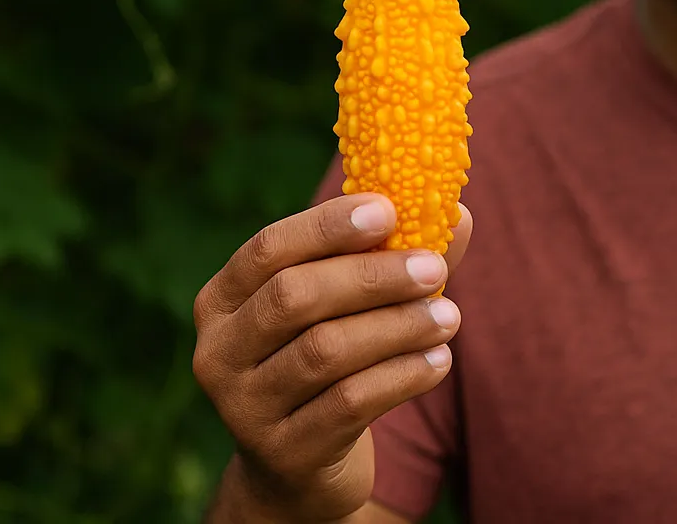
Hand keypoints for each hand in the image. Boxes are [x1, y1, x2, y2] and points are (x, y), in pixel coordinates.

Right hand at [193, 193, 472, 522]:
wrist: (297, 466)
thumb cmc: (325, 360)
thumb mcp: (341, 309)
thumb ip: (389, 259)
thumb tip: (458, 216)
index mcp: (222, 300)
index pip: (268, 249)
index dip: (327, 226)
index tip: (389, 209)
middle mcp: (218, 352)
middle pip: (294, 297)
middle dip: (372, 277)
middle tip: (434, 269)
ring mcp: (244, 407)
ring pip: (325, 351)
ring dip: (397, 327)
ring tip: (449, 318)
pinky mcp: (284, 452)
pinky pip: (349, 404)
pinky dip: (401, 376)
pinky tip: (438, 361)